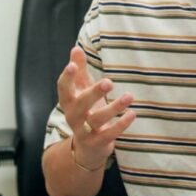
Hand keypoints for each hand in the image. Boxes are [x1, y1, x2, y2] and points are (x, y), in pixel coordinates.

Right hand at [55, 46, 135, 169]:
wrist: (88, 147)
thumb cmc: (86, 111)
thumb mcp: (82, 90)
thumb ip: (80, 70)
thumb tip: (76, 48)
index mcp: (68, 101)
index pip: (63, 88)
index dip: (67, 77)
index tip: (73, 65)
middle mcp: (73, 116)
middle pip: (80, 104)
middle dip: (93, 93)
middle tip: (109, 82)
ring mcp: (84, 131)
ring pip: (97, 120)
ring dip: (114, 108)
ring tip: (129, 96)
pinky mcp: (97, 142)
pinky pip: (109, 134)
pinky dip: (121, 124)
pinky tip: (132, 113)